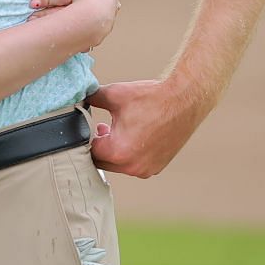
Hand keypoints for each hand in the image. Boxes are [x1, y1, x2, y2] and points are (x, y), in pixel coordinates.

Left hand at [87, 79, 206, 177]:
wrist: (185, 100)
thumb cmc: (152, 98)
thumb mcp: (114, 94)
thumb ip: (91, 99)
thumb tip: (79, 99)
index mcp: (118, 152)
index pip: (89, 151)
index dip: (86, 137)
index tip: (89, 127)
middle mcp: (132, 166)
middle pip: (103, 161)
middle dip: (99, 145)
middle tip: (101, 128)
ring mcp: (147, 169)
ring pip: (119, 164)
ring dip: (115, 150)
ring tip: (117, 129)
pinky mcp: (157, 166)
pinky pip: (135, 164)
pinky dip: (130, 153)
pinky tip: (133, 135)